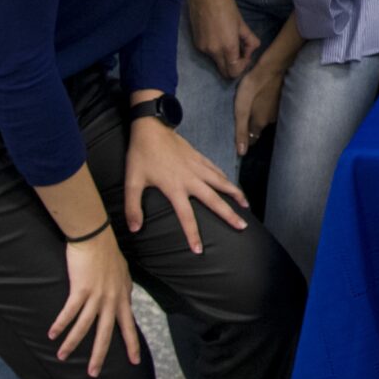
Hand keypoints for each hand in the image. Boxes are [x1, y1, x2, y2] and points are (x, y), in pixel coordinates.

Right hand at [49, 228, 139, 376]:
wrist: (96, 236)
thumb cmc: (107, 251)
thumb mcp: (122, 273)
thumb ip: (121, 289)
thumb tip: (122, 298)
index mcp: (122, 295)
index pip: (129, 324)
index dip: (132, 343)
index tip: (134, 360)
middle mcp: (112, 299)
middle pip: (107, 333)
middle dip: (100, 355)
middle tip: (95, 373)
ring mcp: (97, 295)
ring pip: (85, 327)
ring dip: (73, 343)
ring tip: (62, 357)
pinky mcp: (81, 289)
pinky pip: (70, 312)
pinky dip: (61, 324)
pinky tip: (52, 335)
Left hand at [123, 117, 248, 254]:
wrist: (152, 128)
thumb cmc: (141, 155)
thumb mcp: (132, 182)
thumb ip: (132, 207)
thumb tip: (134, 229)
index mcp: (175, 187)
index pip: (186, 216)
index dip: (193, 234)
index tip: (199, 250)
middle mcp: (191, 179)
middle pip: (214, 200)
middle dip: (229, 215)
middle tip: (242, 226)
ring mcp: (198, 167)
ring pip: (222, 183)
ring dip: (235, 194)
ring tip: (246, 206)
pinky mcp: (199, 157)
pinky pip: (217, 171)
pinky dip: (226, 179)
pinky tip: (231, 185)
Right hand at [186, 0, 258, 79]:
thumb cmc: (226, 6)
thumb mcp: (241, 23)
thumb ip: (249, 39)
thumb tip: (252, 49)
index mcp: (227, 46)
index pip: (234, 71)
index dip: (243, 67)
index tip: (246, 55)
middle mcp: (213, 51)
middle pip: (224, 72)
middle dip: (234, 65)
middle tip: (239, 51)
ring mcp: (203, 49)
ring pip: (217, 62)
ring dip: (225, 57)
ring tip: (229, 39)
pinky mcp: (197, 44)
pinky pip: (209, 54)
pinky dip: (216, 50)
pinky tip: (219, 36)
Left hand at [234, 58, 286, 158]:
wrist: (271, 67)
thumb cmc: (252, 87)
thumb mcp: (241, 109)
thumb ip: (241, 130)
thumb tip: (241, 153)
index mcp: (260, 122)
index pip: (253, 137)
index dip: (246, 138)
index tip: (241, 137)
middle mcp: (271, 119)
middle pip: (260, 127)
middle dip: (253, 125)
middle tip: (244, 118)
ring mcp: (278, 108)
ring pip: (267, 116)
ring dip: (260, 114)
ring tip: (252, 106)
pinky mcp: (282, 98)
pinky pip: (272, 106)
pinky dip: (267, 105)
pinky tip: (262, 98)